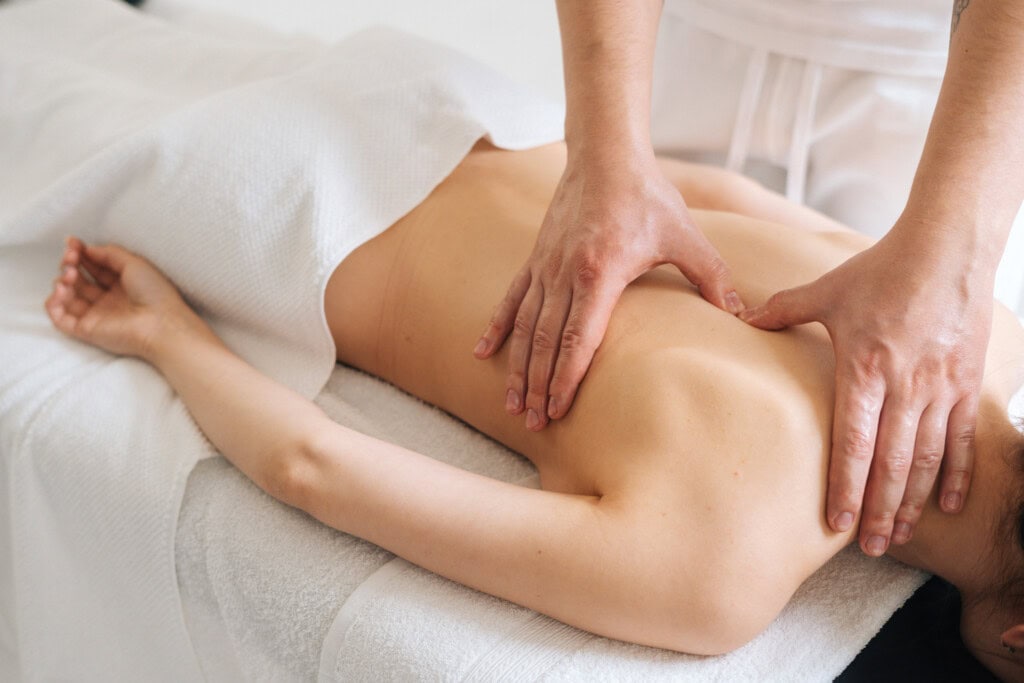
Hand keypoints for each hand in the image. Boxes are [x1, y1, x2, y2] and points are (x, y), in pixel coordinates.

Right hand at [45, 237, 191, 359]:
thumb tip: (88, 249)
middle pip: (79, 279)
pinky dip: (53, 304)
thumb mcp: (134, 263)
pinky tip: (61, 291)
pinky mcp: (87, 330)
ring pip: (68, 296)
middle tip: (70, 257)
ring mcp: (97, 315)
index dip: (81, 254)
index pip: (94, 267)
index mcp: (122, 285)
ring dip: (62, 281)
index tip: (72, 242)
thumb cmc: (155, 294)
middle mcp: (109, 300)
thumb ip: (110, 253)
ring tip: (70, 275)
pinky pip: (60, 318)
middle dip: (69, 264)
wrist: (160, 323)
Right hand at [474, 154, 743, 430]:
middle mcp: (565, 272)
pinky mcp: (535, 257)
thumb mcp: (686, 235)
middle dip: (538, 386)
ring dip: (518, 368)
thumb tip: (741, 314)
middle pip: (546, 341)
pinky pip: (510, 298)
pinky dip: (497, 327)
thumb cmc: (648, 196)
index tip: (558, 410)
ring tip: (512, 404)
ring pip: (525, 326)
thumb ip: (712, 277)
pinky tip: (482, 354)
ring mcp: (545, 265)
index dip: (566, 377)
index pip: (579, 337)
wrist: (606, 155)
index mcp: (601, 271)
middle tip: (533, 423)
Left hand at [740, 230, 990, 555]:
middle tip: (868, 547)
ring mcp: (938, 387)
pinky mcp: (965, 383)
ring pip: (925, 458)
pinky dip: (954, 475)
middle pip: (890, 462)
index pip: (852, 441)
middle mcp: (903, 386)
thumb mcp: (826, 290)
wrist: (946, 247)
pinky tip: (945, 505)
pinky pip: (960, 439)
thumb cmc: (880, 269)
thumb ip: (781, 309)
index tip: (836, 523)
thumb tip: (739, 315)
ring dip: (911, 501)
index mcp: (863, 368)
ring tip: (897, 535)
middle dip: (878, 509)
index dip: (845, 486)